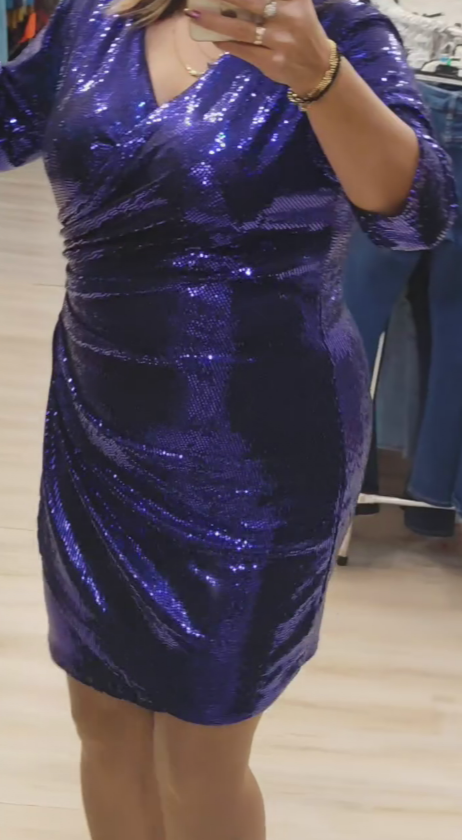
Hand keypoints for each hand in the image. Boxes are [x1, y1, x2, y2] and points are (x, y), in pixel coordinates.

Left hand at [185, 0, 331, 96]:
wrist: (318, 69)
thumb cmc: (302, 31)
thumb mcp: (297, 4)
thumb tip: (234, 2)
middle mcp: (289, 16)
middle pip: (250, 1)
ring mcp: (280, 41)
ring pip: (241, 28)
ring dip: (214, 21)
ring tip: (195, 15)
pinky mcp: (272, 62)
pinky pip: (243, 50)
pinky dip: (226, 43)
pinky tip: (213, 38)